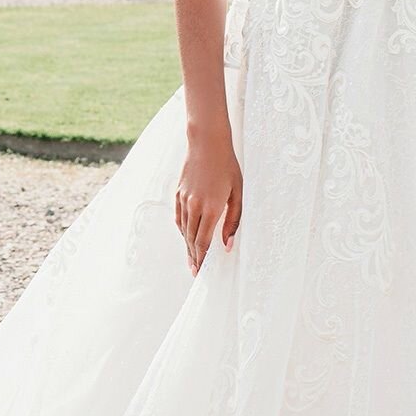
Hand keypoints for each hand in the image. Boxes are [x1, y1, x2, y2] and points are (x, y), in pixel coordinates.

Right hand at [175, 132, 242, 274]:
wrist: (207, 144)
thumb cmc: (227, 167)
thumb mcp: (237, 193)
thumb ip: (233, 221)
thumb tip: (227, 244)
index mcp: (211, 208)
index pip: (202, 242)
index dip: (201, 259)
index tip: (200, 271)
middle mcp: (194, 206)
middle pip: (191, 239)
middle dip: (193, 257)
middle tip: (195, 271)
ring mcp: (184, 200)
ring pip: (184, 230)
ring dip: (187, 245)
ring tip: (191, 258)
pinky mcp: (178, 194)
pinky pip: (179, 218)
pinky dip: (182, 230)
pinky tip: (186, 236)